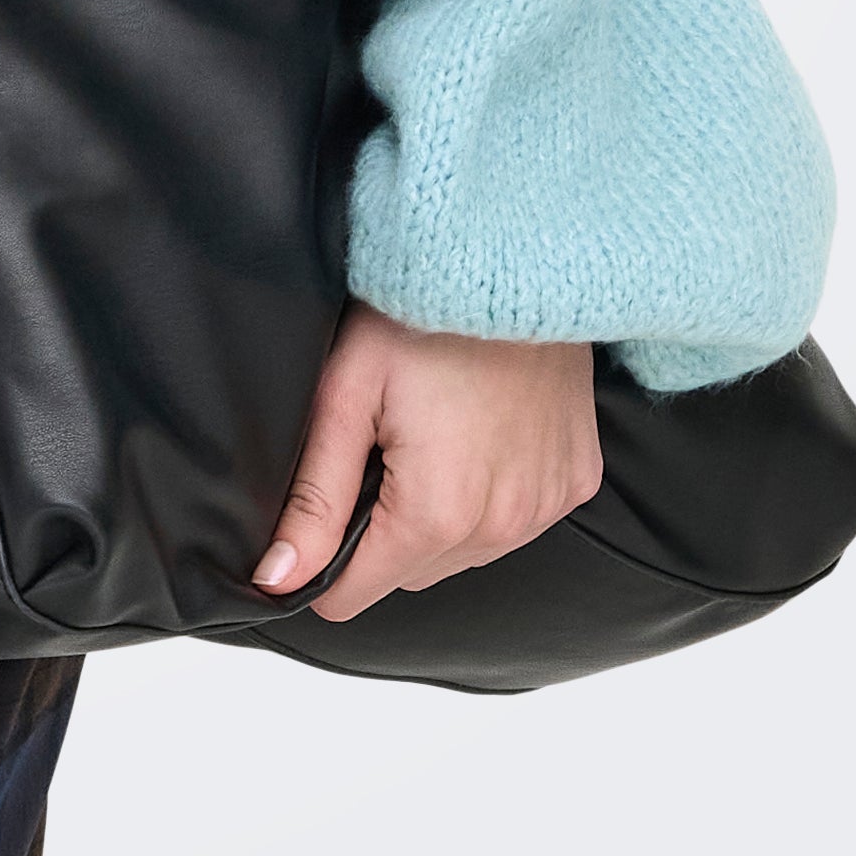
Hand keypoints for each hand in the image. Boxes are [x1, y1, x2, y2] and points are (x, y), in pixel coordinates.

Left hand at [253, 308, 600, 620]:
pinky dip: (488, 496)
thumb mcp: (346, 396)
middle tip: (377, 445)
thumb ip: (313, 499)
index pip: (354, 597)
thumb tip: (278, 578)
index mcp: (438, 514)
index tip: (318, 508)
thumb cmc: (422, 315)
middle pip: (407, 574)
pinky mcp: (576, 483)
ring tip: (428, 435)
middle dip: (379, 531)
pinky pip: (513, 523)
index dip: (320, 564)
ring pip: (460, 554)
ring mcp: (546, 508)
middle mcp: (502, 527)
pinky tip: (475, 435)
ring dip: (434, 518)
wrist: (516, 259)